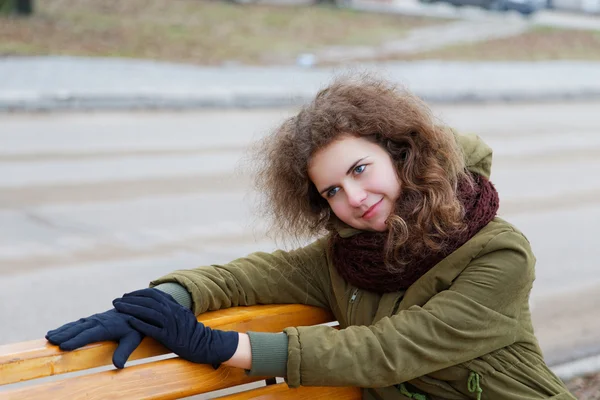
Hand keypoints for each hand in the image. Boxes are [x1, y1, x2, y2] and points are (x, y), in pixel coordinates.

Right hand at [45, 308, 142, 368]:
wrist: (137, 310)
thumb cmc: (135, 327)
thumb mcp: (133, 340)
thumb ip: (124, 352)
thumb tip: (118, 366)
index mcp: (106, 327)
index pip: (88, 334)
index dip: (76, 340)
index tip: (63, 346)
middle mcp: (98, 321)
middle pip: (78, 329)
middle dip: (64, 335)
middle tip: (50, 340)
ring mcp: (95, 319)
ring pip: (76, 325)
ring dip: (62, 330)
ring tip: (49, 336)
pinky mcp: (93, 319)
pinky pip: (78, 323)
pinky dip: (66, 327)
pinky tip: (57, 331)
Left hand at [113, 288, 238, 365]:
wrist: (205, 344)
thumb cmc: (192, 331)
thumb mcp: (183, 314)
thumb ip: (172, 307)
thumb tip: (160, 300)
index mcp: (174, 305)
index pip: (153, 294)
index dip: (137, 293)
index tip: (126, 295)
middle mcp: (172, 312)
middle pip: (148, 301)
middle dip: (130, 299)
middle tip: (116, 301)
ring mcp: (171, 323)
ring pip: (147, 312)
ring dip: (130, 309)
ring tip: (118, 309)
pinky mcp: (169, 337)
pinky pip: (151, 329)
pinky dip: (140, 324)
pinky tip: (129, 322)